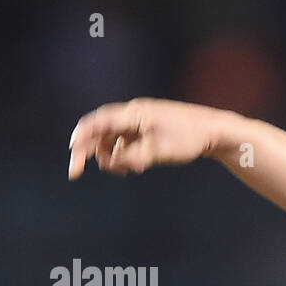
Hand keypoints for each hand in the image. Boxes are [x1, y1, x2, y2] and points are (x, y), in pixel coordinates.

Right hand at [68, 98, 233, 179]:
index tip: (72, 152)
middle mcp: (134, 114)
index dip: (81, 137)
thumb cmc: (188, 140)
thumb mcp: (158, 152)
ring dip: (110, 156)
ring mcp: (141, 121)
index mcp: (134, 114)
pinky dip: (124, 154)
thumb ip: (131, 157)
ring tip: (124, 172)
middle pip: (100, 131)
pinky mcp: (148, 129)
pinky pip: (126, 141)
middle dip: (89, 151)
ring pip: (113, 138)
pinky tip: (134, 167)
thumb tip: (109, 163)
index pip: (98, 122)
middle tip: (77, 171)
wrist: (213, 132)